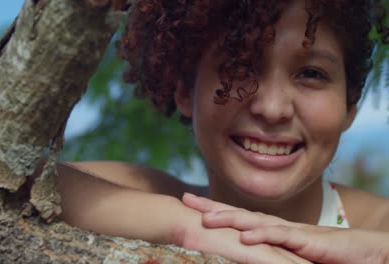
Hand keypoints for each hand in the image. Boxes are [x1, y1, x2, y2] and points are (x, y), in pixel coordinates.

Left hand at [182, 193, 388, 263]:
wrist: (365, 252)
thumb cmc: (328, 256)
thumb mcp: (291, 255)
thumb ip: (270, 254)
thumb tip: (246, 254)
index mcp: (272, 230)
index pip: (238, 217)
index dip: (215, 209)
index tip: (191, 205)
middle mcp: (278, 226)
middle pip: (239, 213)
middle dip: (212, 206)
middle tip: (185, 199)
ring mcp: (292, 231)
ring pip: (255, 221)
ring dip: (230, 218)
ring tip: (205, 217)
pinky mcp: (308, 240)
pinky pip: (282, 237)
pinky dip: (262, 235)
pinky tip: (244, 236)